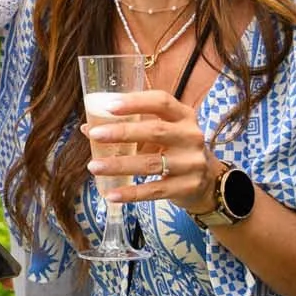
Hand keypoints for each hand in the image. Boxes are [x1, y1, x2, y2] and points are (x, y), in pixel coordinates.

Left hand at [82, 90, 219, 214]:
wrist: (208, 181)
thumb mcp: (161, 133)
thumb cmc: (176, 149)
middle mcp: (191, 136)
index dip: (136, 102)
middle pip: (155, 131)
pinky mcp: (187, 187)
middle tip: (95, 135)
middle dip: (122, 132)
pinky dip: (131, 193)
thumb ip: (129, 128)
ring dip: (119, 165)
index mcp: (184, 116)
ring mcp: (191, 163)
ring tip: (94, 166)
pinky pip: (155, 190)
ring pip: (151, 163)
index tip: (110, 105)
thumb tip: (88, 128)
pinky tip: (112, 194)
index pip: (161, 102)